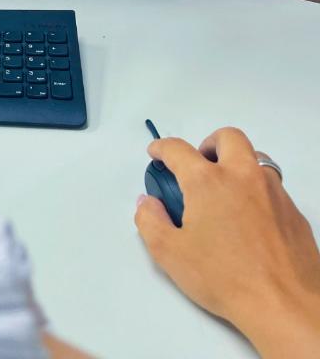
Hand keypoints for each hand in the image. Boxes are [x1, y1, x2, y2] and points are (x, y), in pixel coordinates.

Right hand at [135, 127, 319, 357]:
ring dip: (236, 165)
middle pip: (228, 138)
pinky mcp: (294, 212)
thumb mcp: (169, 253)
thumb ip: (150, 221)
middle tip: (198, 166)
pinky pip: (273, 187)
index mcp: (208, 181)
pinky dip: (256, 191)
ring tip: (224, 193)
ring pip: (256, 159)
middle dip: (208, 143)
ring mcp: (274, 192)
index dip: (162, 148)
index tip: (157, 154)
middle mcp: (243, 177)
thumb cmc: (224, 278)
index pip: (178, 149)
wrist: (284, 304)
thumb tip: (148, 203)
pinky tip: (248, 220)